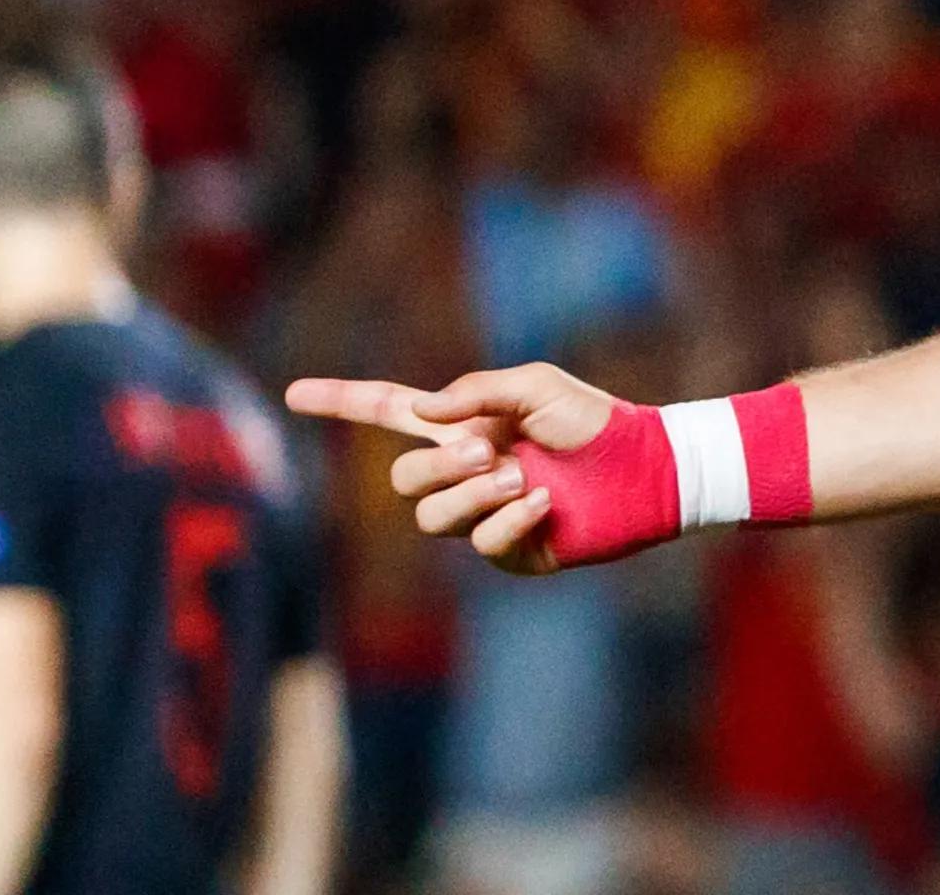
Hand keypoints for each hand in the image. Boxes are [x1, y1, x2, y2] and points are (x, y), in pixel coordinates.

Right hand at [286, 364, 618, 575]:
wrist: (646, 467)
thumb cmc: (595, 420)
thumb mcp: (536, 387)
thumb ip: (476, 393)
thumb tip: (419, 409)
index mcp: (465, 426)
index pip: (388, 412)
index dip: (341, 402)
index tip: (293, 394)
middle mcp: (466, 473)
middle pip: (404, 479)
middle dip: (438, 467)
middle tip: (489, 453)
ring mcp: (485, 516)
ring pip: (432, 519)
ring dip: (472, 496)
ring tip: (521, 477)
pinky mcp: (514, 551)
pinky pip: (483, 544)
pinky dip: (510, 520)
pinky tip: (544, 504)